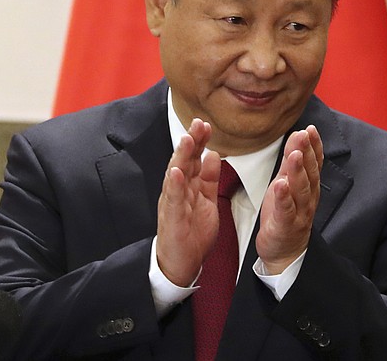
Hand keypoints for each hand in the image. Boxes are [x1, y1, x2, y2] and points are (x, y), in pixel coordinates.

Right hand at [156, 118, 220, 286]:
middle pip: (185, 161)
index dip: (199, 141)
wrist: (180, 263)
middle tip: (198, 123)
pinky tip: (176, 172)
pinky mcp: (172, 218)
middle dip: (191, 141)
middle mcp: (178, 190)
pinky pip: (173, 200)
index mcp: (189, 185)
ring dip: (181, 157)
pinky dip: (174, 185)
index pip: (194, 158)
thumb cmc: (191, 232)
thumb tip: (214, 154)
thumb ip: (210, 178)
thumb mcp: (206, 200)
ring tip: (187, 139)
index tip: (206, 125)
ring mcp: (173, 202)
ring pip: (176, 175)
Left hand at [256, 125, 323, 273]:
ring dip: (298, 171)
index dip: (314, 146)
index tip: (310, 129)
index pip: (315, 163)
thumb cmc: (285, 214)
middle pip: (309, 173)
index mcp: (309, 187)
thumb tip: (297, 135)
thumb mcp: (286, 182)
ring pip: (301, 189)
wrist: (284, 251)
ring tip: (294, 155)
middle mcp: (308, 198)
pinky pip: (286, 210)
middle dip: (307, 153)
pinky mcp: (286, 225)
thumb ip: (291, 161)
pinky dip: (284, 197)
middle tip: (303, 135)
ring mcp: (299, 213)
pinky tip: (280, 184)